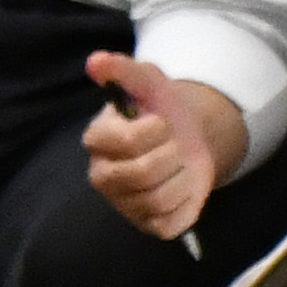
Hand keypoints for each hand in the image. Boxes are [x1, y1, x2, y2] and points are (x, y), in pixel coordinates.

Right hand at [80, 50, 242, 241]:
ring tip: (178, 164)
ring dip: (182, 177)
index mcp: (97, 141)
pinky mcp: (148, 225)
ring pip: (159, 199)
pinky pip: (171, 221)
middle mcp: (102, 176)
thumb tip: (95, 61)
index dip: (156, 130)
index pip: (128, 141)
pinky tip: (181, 186)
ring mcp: (124, 204)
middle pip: (143, 173)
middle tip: (174, 145)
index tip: (162, 122)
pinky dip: (186, 202)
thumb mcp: (148, 81)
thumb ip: (122, 69)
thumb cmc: (162, 108)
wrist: (191, 136)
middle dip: (171, 155)